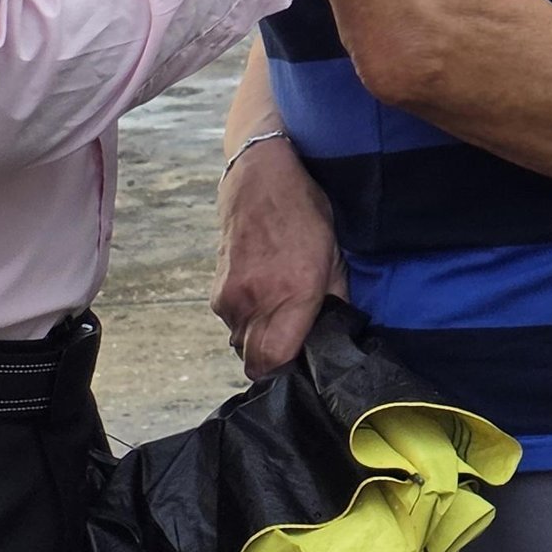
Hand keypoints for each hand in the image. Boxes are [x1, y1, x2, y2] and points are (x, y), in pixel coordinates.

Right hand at [213, 131, 344, 378]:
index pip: (274, 361)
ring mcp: (230, 296)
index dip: (287, 371)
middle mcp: (255, 300)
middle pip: (254, 361)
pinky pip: (230, 321)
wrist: (260, 179)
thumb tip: (333, 336)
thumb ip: (335, 302)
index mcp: (291, 294)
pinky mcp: (216, 289)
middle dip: (274, 360)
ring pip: (240, 342)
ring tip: (279, 314)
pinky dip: (246, 319)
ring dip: (258, 338)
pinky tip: (264, 298)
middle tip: (295, 343)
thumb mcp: (335, 257)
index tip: (302, 363)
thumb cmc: (305, 214)